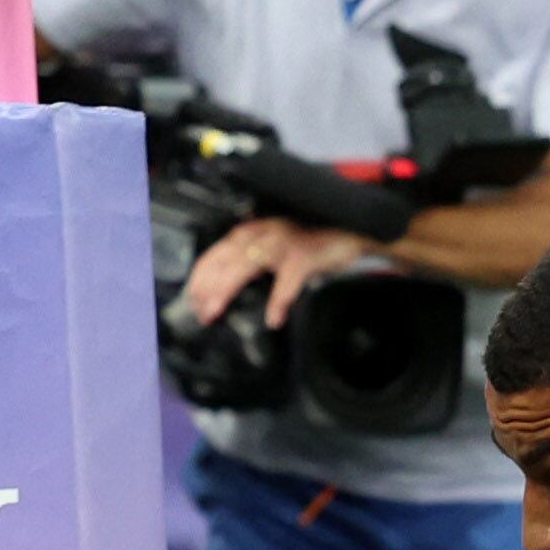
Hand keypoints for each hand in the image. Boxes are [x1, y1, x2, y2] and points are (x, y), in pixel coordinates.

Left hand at [183, 215, 370, 329]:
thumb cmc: (317, 243)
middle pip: (225, 257)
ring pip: (246, 264)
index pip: (217, 251)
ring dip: (226, 289)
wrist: (356, 231)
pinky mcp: (306, 255)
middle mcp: (265, 232)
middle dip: (207, 285)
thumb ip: (257, 261)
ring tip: (215, 311)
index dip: (201, 275)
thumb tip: (231, 288)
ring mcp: (286, 242)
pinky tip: (273, 318)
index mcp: (256, 231)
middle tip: (199, 311)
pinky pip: (287, 281)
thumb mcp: (279, 248)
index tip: (193, 298)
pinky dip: (278, 301)